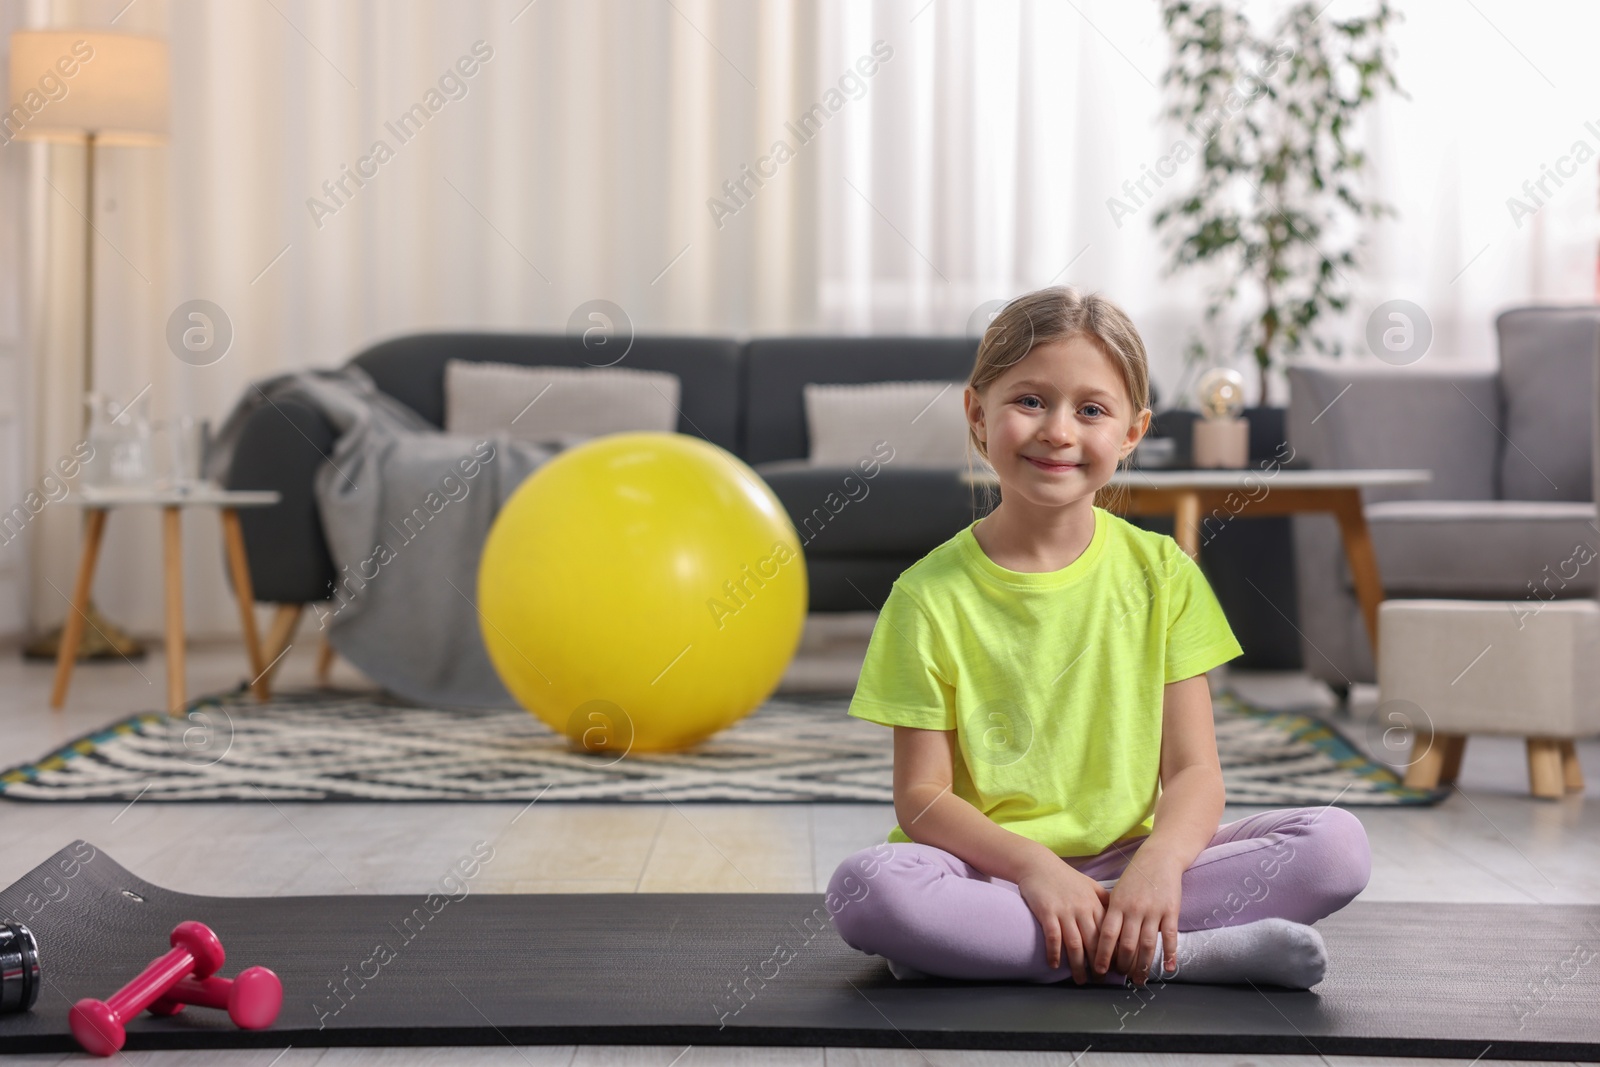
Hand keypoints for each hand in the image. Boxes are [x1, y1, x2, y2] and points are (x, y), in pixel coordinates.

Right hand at [1014, 854, 1109, 984]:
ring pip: (1075, 944)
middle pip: (1094, 943)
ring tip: (1080, 980)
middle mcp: (1083, 909)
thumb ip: (1105, 901)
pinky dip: (1054, 953)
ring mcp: (1064, 911)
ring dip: (1078, 966)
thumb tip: (1121, 917)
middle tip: (1100, 981)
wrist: (1038, 864)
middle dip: (1099, 965)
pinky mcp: (1047, 912)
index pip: (1109, 934)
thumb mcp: (1090, 885)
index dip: (1113, 953)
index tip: (1116, 969)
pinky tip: (1054, 965)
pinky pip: (1053, 937)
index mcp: (1095, 904)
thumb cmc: (1064, 877)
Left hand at [1093, 852, 1182, 985]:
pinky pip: (1170, 937)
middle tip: (1121, 977)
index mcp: (1117, 905)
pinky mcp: (1171, 911)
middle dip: (1123, 965)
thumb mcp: (1117, 893)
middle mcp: (1134, 909)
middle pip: (1127, 944)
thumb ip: (1111, 914)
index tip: (1100, 970)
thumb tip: (1099, 940)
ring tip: (1139, 980)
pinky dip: (1169, 954)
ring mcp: (1153, 911)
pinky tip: (1168, 969)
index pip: (1106, 935)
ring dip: (1142, 966)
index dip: (1102, 954)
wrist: (1159, 859)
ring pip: (1147, 945)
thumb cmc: (1135, 879)